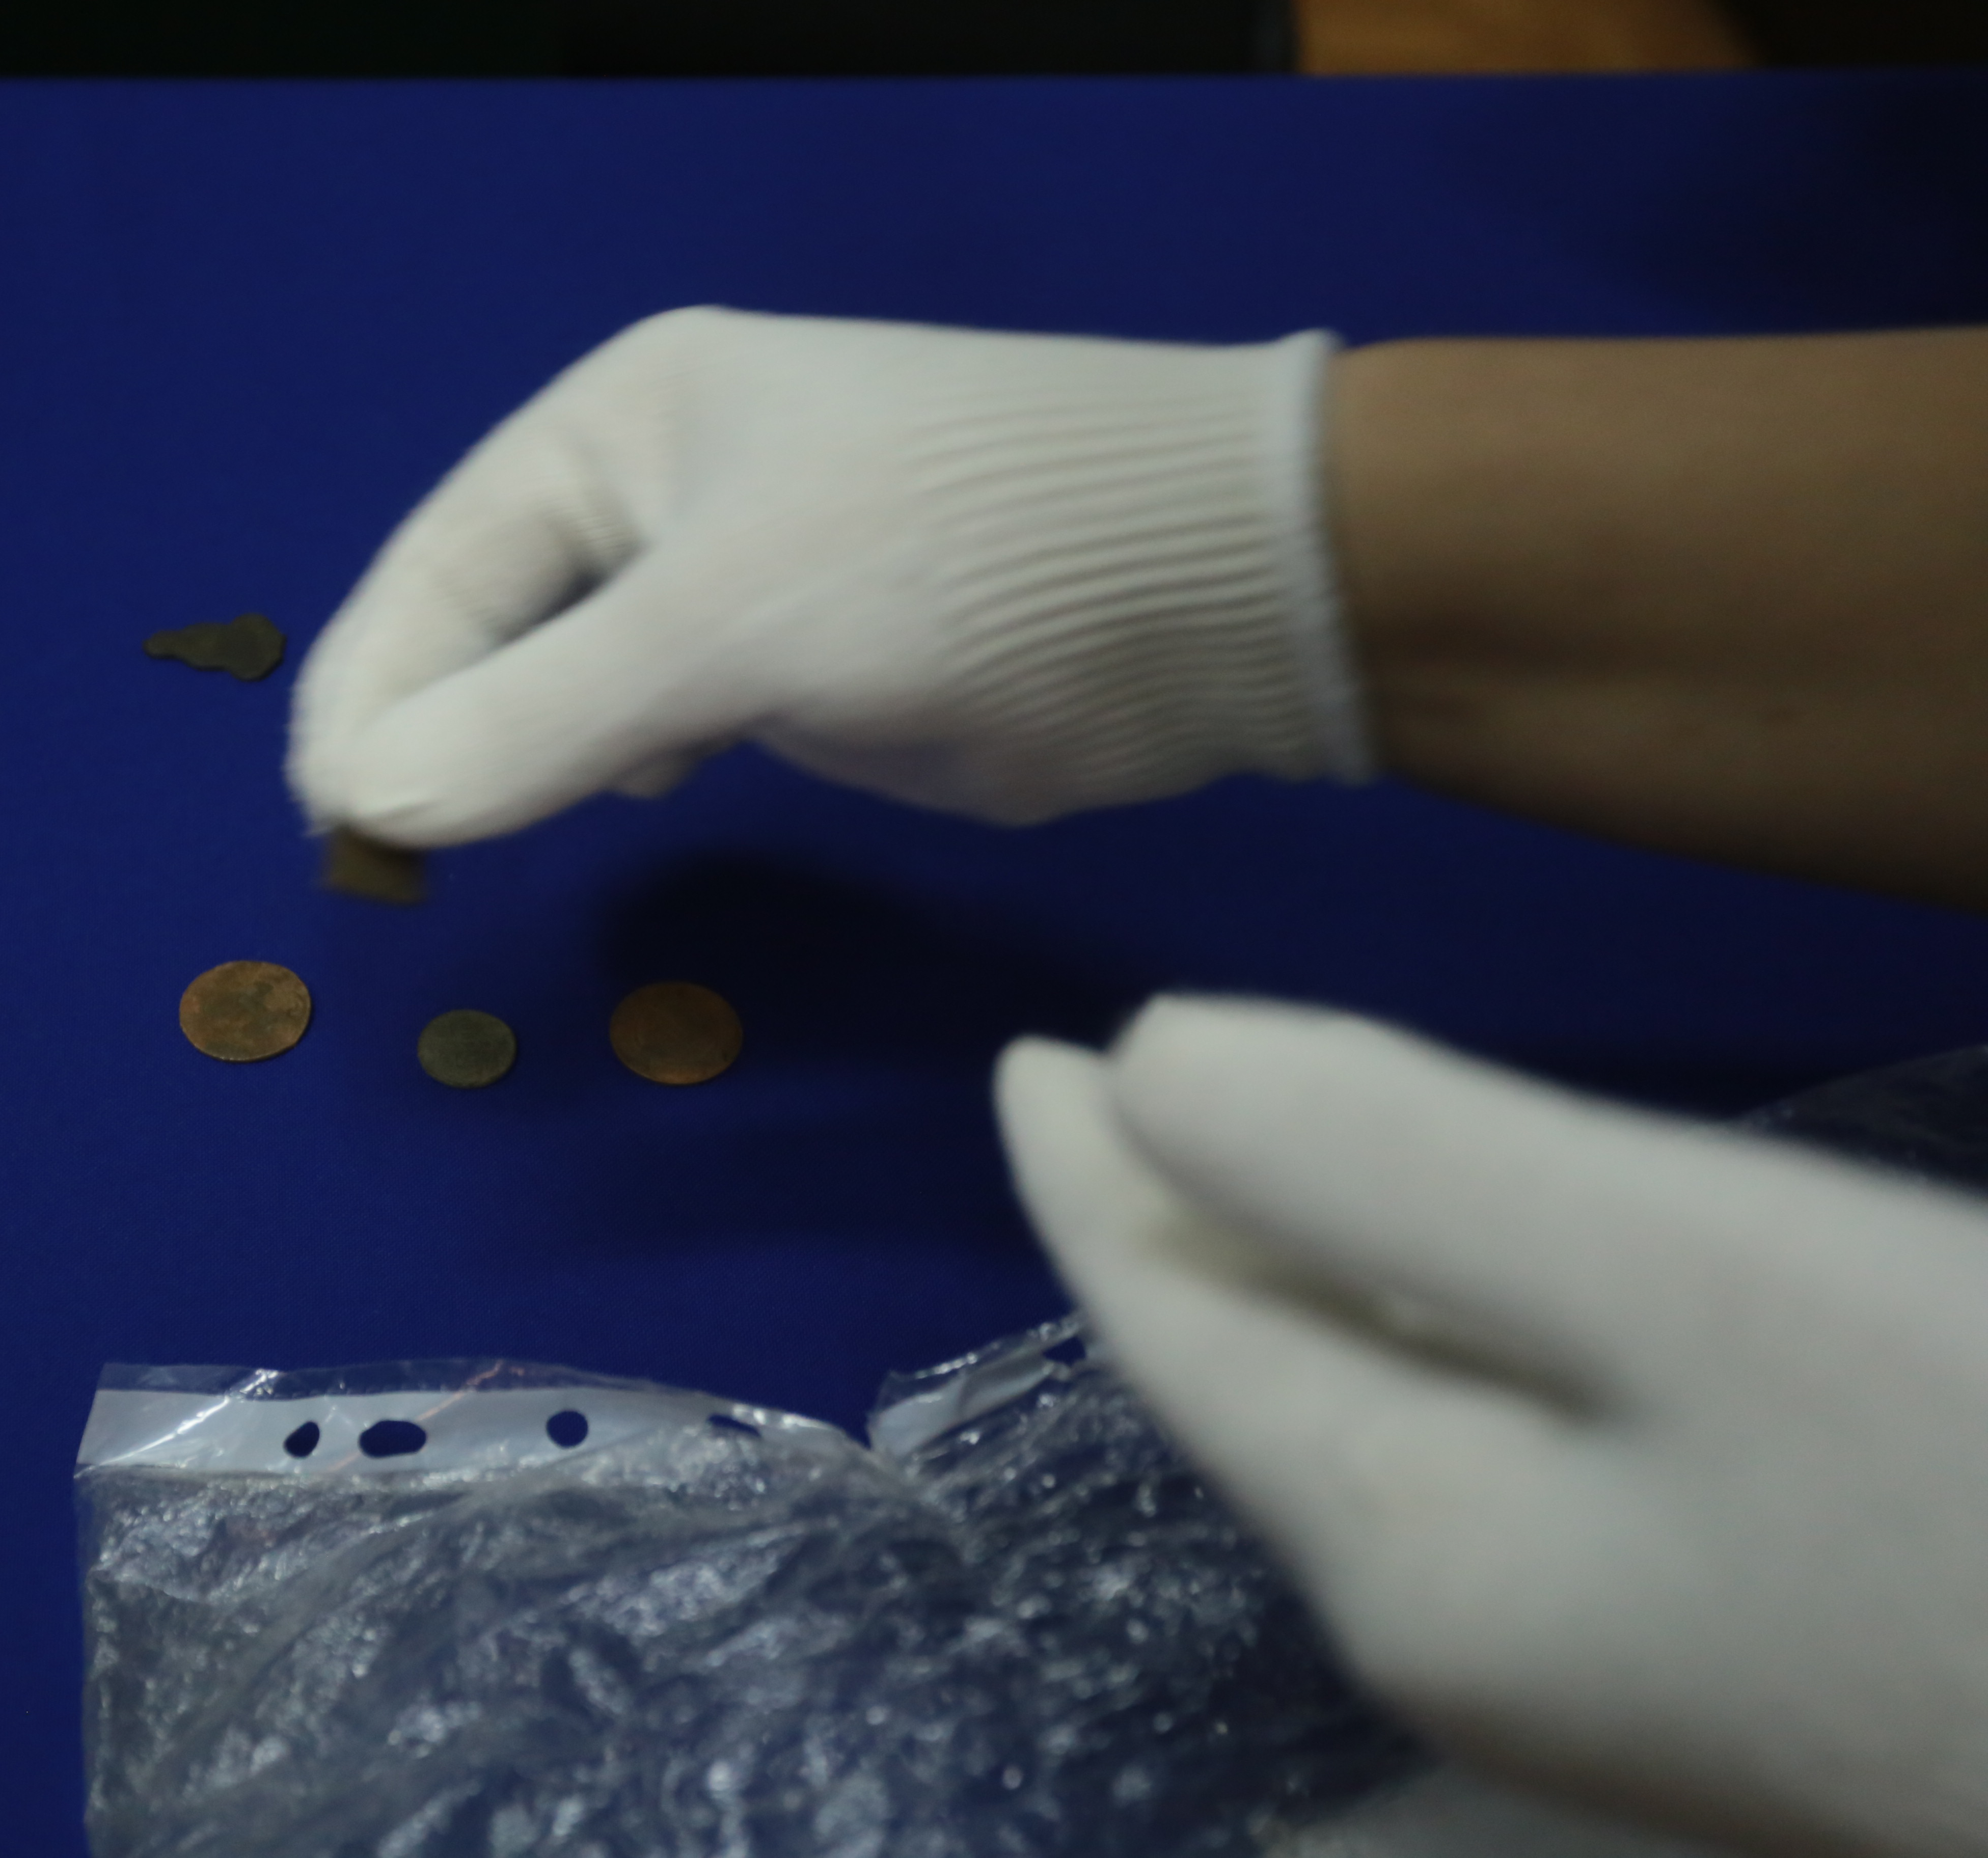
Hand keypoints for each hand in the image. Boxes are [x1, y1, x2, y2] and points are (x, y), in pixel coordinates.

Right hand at [288, 306, 1370, 846]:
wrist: (1205, 589)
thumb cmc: (946, 558)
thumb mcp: (721, 627)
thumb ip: (541, 718)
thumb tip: (368, 802)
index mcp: (625, 426)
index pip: (443, 563)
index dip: (371, 684)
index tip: (326, 812)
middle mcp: (668, 493)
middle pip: (496, 620)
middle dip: (432, 724)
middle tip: (369, 850)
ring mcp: (740, 582)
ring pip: (578, 680)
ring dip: (517, 753)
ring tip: (458, 841)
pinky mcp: (805, 668)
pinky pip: (665, 720)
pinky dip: (616, 763)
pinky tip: (622, 798)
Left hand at [995, 999, 1987, 1857]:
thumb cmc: (1985, 1484)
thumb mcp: (1667, 1273)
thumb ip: (1383, 1163)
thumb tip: (1149, 1077)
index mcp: (1405, 1548)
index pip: (1173, 1322)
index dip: (1089, 1170)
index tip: (1037, 1053)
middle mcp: (1475, 1629)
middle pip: (1262, 1375)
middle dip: (1189, 1220)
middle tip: (1127, 1086)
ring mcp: (1619, 1659)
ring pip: (1388, 1408)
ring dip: (1321, 1268)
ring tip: (1271, 1151)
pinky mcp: (1752, 1635)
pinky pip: (1520, 1442)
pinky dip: (1463, 1326)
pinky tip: (1493, 1275)